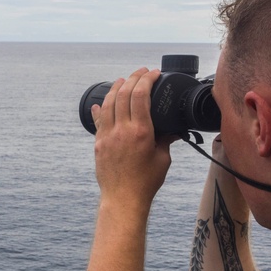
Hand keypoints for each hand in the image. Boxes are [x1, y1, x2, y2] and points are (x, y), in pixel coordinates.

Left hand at [91, 68, 172, 212]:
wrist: (123, 198)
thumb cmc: (145, 182)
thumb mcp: (162, 158)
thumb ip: (166, 140)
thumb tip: (172, 130)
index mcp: (141, 131)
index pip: (141, 94)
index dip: (147, 79)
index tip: (153, 73)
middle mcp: (122, 130)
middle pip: (123, 93)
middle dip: (133, 77)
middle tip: (141, 72)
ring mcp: (107, 135)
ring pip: (108, 103)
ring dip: (116, 88)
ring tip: (122, 80)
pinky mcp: (98, 143)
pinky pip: (98, 120)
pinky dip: (101, 108)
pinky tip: (101, 103)